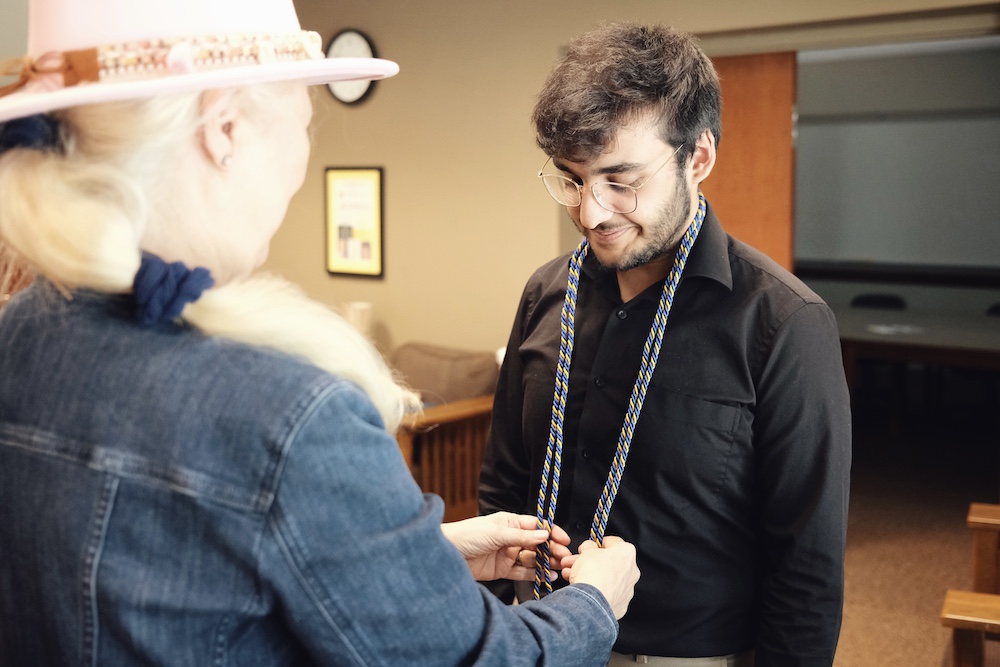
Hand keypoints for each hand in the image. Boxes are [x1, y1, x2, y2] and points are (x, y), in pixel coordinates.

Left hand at [441, 512, 570, 581]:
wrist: (446, 554)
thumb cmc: (468, 535)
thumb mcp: (496, 533)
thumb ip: (521, 537)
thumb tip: (543, 534)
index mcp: (510, 523)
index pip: (536, 526)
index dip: (551, 532)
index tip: (564, 540)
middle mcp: (510, 538)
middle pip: (537, 544)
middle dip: (552, 550)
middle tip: (564, 557)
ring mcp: (507, 554)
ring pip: (532, 558)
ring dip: (546, 563)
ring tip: (560, 568)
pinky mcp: (502, 570)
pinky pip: (523, 572)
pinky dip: (535, 574)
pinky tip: (548, 576)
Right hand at [561, 536, 639, 618]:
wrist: (591, 601)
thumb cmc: (592, 573)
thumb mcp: (586, 550)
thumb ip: (589, 546)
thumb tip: (590, 547)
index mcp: (627, 553)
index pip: (612, 542)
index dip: (596, 543)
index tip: (588, 547)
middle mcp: (631, 571)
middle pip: (608, 562)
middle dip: (589, 561)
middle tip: (575, 562)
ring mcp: (627, 590)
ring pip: (606, 579)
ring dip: (589, 575)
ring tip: (571, 575)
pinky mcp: (620, 604)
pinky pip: (607, 594)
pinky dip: (596, 591)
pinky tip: (581, 589)